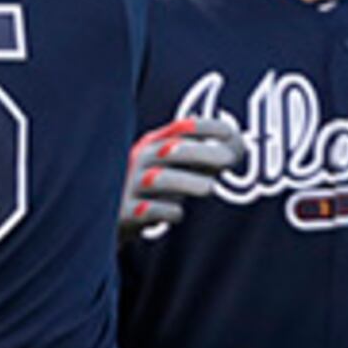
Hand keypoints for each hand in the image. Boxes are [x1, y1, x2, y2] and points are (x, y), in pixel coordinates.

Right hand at [120, 114, 247, 238]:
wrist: (109, 220)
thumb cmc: (151, 190)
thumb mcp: (172, 168)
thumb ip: (201, 157)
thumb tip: (239, 147)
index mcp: (153, 144)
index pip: (181, 128)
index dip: (207, 127)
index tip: (229, 132)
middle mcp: (140, 160)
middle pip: (172, 150)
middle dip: (202, 152)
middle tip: (228, 160)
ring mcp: (130, 186)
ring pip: (160, 180)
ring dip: (187, 181)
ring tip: (209, 188)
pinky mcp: (125, 214)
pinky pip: (147, 211)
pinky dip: (165, 211)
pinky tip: (177, 215)